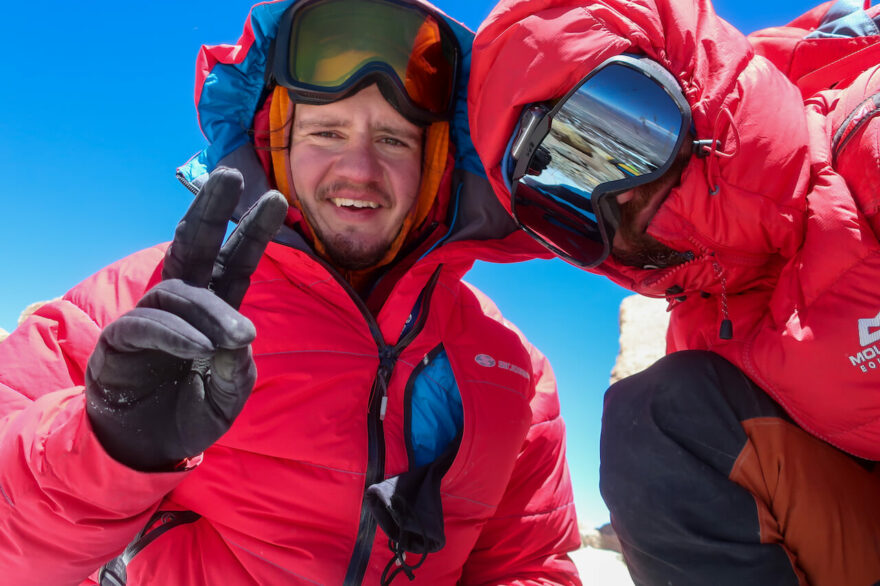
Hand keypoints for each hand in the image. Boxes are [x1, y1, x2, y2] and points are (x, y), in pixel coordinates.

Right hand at [85, 168, 287, 470]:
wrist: (146, 449)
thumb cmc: (191, 412)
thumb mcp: (228, 395)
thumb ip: (237, 369)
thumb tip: (237, 338)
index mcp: (213, 312)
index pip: (234, 263)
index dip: (253, 232)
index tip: (277, 199)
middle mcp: (180, 305)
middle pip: (194, 246)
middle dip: (212, 209)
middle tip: (232, 176)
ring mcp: (148, 318)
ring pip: (179, 293)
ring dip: (211, 312)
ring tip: (237, 336)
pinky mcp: (119, 341)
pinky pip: (145, 326)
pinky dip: (175, 334)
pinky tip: (198, 348)